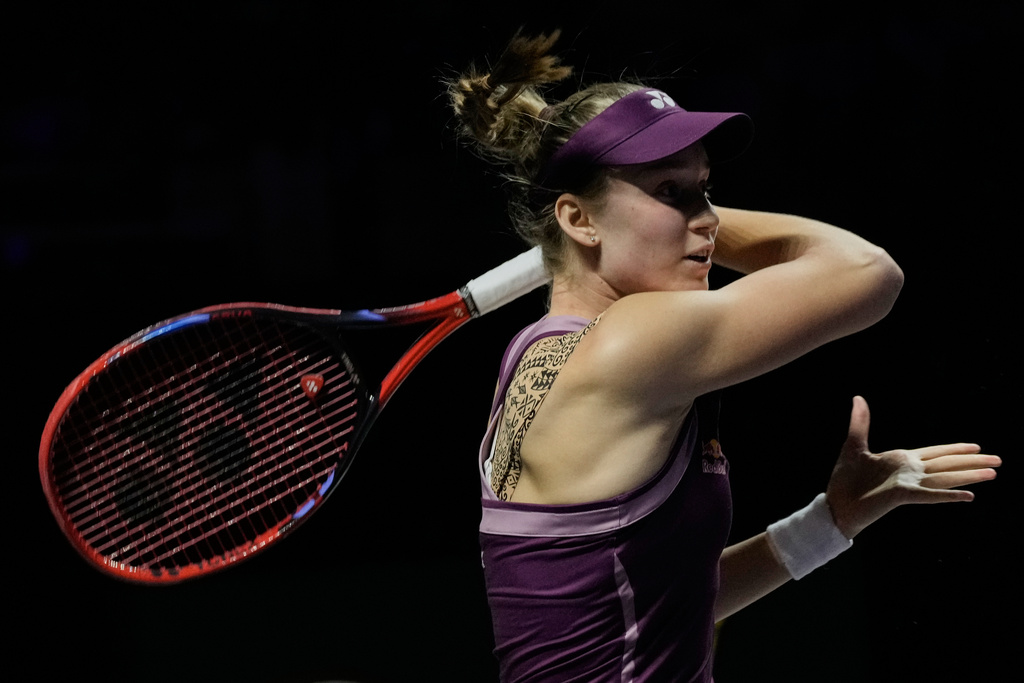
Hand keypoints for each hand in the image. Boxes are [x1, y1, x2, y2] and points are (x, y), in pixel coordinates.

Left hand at [825, 396, 1000, 538]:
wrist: (835, 505)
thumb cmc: (844, 480)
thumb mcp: (853, 445)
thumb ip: (860, 422)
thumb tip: (858, 398)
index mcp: (901, 461)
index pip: (935, 453)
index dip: (956, 450)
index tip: (976, 447)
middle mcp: (910, 472)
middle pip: (947, 465)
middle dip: (972, 462)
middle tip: (998, 461)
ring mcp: (908, 484)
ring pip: (944, 478)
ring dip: (968, 475)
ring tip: (992, 473)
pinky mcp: (901, 496)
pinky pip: (929, 495)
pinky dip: (948, 495)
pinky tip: (969, 496)